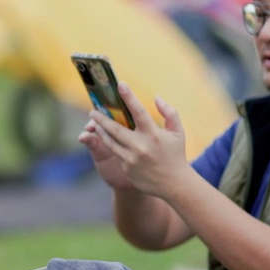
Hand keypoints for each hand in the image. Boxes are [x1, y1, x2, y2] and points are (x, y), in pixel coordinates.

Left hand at [79, 82, 189, 197]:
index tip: (120, 84)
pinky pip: (117, 153)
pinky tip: (108, 138)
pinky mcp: (126, 168)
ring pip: (110, 141)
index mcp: (153, 134)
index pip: (138, 111)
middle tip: (92, 110)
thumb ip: (169, 112)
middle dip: (101, 117)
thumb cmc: (176, 155)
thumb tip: (156, 97)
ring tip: (95, 123)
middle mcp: (140, 146)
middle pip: (115, 128)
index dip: (129, 96)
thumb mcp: (178, 132)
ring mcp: (131, 159)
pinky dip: (113, 145)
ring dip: (101, 131)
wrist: (174, 184)